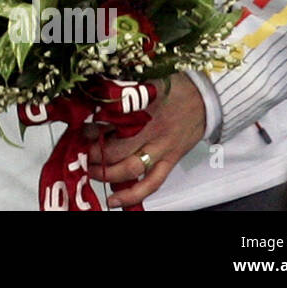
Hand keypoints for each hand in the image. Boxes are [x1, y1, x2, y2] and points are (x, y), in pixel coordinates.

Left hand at [85, 72, 205, 208]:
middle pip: (118, 149)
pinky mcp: (171, 160)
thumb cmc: (174, 88)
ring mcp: (163, 148)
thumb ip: (122, 97)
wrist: (205, 98)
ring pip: (132, 169)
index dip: (92, 130)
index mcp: (144, 107)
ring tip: (92, 173)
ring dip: (108, 174)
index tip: (81, 131)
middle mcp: (152, 130)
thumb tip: (95, 109)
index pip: (111, 122)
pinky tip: (115, 201)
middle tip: (83, 154)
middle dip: (96, 154)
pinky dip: (133, 194)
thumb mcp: (145, 85)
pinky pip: (152, 183)